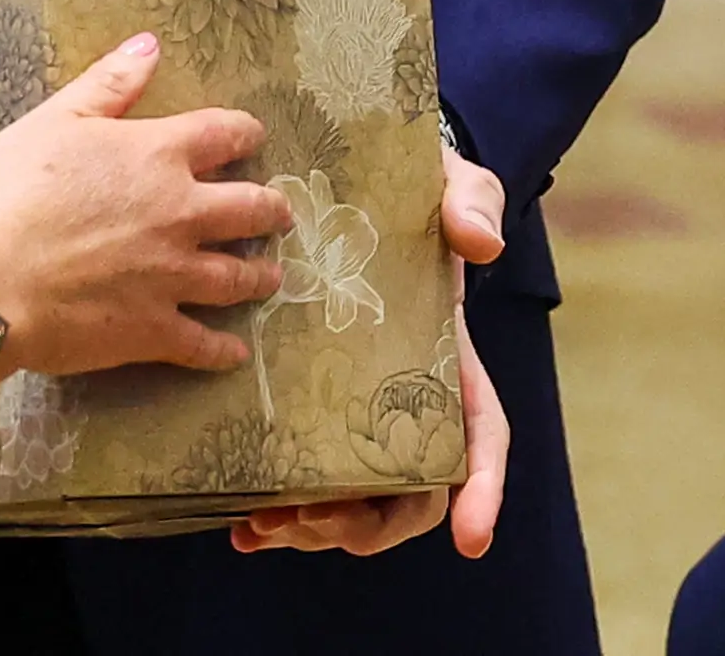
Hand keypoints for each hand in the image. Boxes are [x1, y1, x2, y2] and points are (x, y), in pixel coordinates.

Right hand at [0, 34, 290, 378]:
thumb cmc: (8, 190)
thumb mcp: (55, 119)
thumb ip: (110, 83)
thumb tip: (152, 44)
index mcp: (158, 155)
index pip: (223, 134)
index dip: (244, 133)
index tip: (254, 137)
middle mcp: (182, 214)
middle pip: (249, 208)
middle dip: (270, 209)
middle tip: (279, 213)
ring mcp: (173, 277)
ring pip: (238, 277)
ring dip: (260, 275)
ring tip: (272, 276)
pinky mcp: (155, 331)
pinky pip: (203, 344)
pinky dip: (224, 351)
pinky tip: (236, 354)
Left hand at [231, 150, 512, 560]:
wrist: (361, 186)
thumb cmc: (415, 192)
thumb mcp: (449, 184)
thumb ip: (471, 201)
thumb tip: (482, 242)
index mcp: (451, 360)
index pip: (479, 434)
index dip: (482, 489)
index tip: (472, 539)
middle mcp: (408, 398)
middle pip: (411, 491)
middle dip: (371, 522)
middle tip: (317, 521)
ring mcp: (357, 409)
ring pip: (353, 499)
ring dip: (314, 526)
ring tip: (264, 525)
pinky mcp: (308, 405)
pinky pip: (302, 477)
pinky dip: (278, 512)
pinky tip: (243, 525)